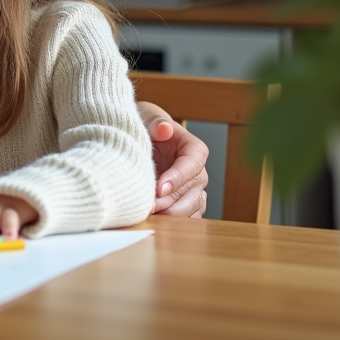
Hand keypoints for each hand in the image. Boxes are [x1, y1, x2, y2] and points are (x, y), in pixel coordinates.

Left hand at [138, 100, 209, 217]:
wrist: (141, 140)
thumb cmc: (146, 126)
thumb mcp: (149, 117)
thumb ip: (156, 122)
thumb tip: (164, 128)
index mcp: (194, 150)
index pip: (192, 165)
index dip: (177, 178)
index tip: (159, 188)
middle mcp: (198, 172)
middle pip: (191, 192)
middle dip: (169, 202)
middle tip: (148, 206)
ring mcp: (193, 190)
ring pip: (189, 208)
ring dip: (169, 214)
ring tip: (147, 214)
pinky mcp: (184, 204)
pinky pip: (184, 217)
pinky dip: (170, 222)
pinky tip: (151, 221)